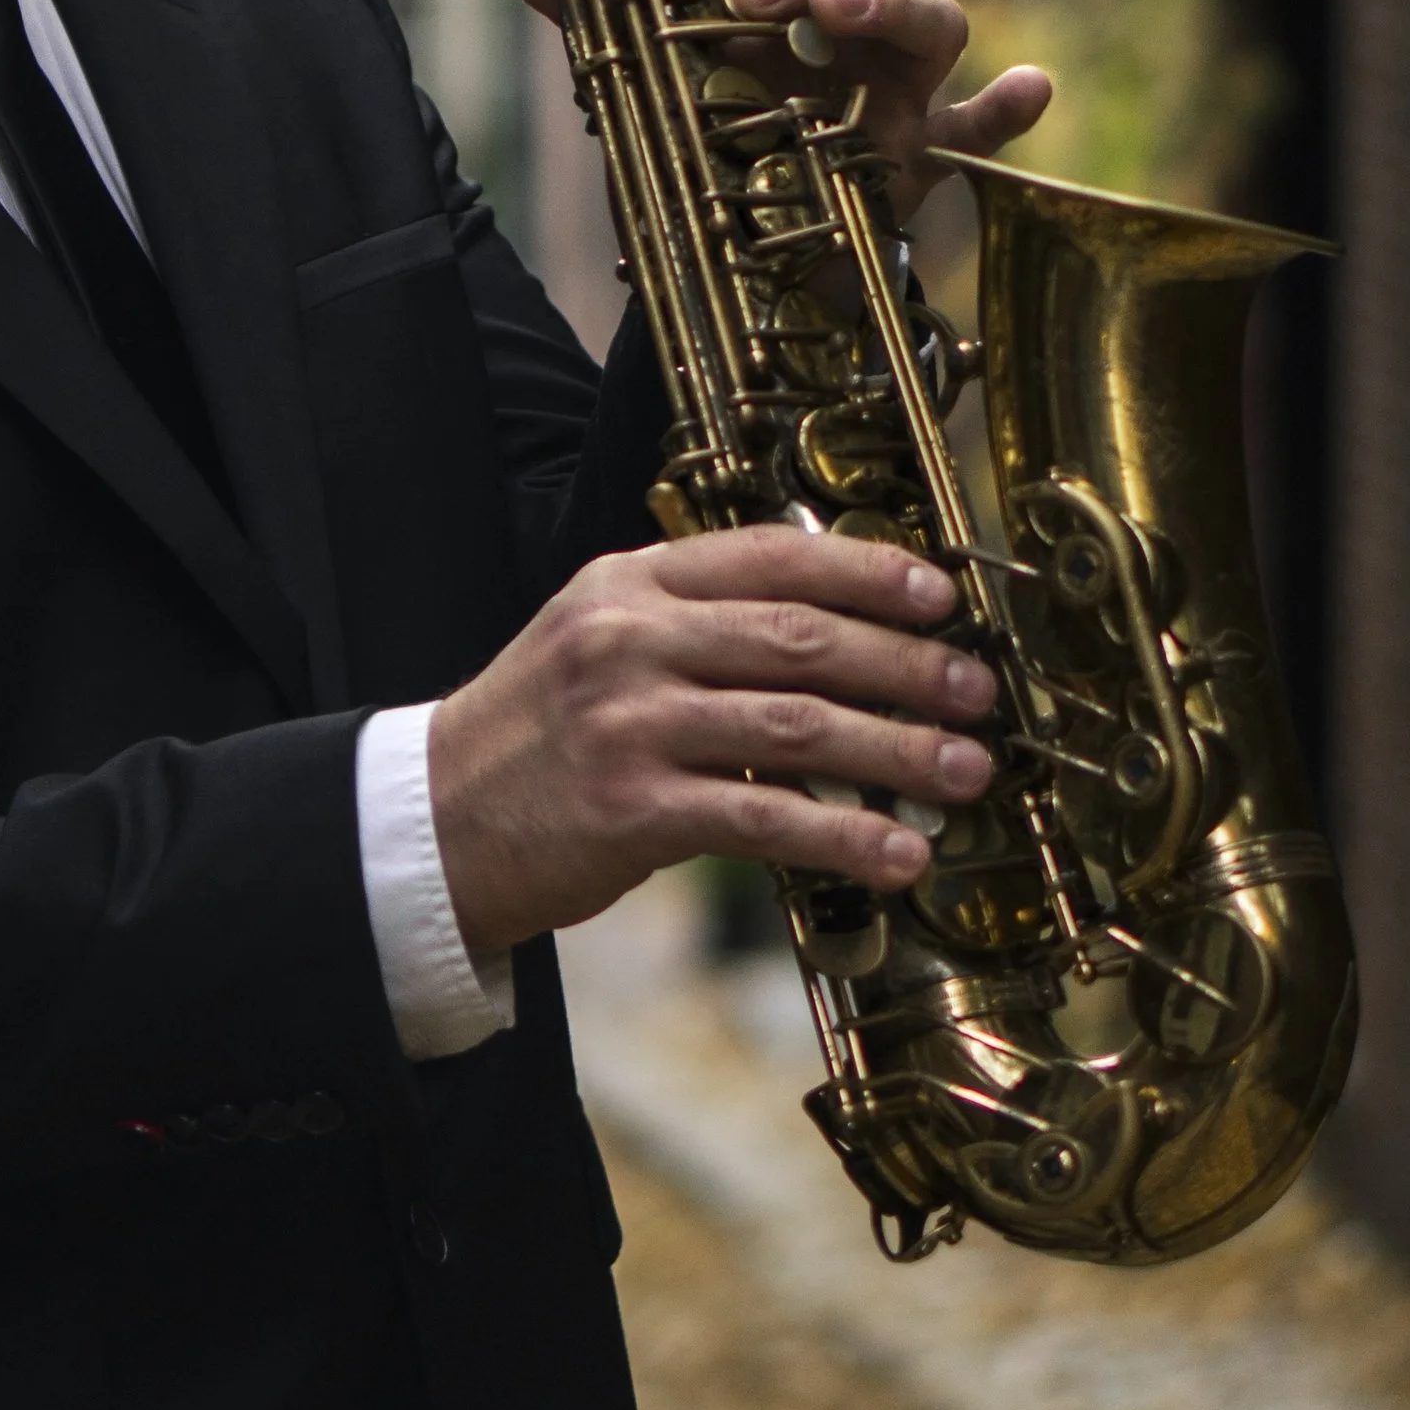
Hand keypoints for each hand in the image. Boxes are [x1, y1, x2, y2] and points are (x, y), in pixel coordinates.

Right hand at [427, 527, 997, 958]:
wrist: (435, 822)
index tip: (940, 595)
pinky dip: (845, 835)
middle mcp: (628, 640)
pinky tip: (897, 853)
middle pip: (799, 638)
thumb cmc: (537, 737)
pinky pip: (765, 818)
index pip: (769, 556)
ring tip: (964, 771)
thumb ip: (696, 624)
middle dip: (905, 665)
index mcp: (627, 583)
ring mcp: (628, 723)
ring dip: (897, 751)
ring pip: (797, 725)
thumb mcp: (597, 643)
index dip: (867, 572)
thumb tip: (839, 635)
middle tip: (975, 690)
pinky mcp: (632, 809)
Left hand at [487, 0, 1050, 214]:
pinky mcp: (922, 162)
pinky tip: (1032, 89)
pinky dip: (1006, 112)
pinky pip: (982, 131)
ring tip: (824, 17)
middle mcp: (862, 19)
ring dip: (887, 2)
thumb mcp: (637, 62)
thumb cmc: (701, 124)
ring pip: (936, 18)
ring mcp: (902, 87)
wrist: (730, 243)